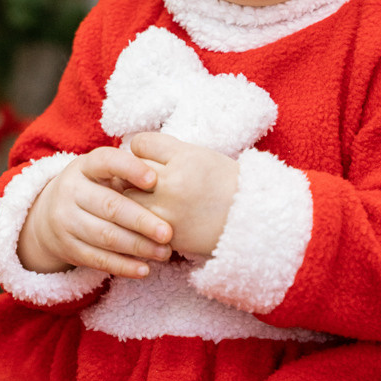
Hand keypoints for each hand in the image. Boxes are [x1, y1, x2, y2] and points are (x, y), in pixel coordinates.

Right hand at [17, 145, 173, 278]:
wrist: (49, 214)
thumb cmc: (94, 188)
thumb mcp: (103, 173)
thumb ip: (127, 174)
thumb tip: (164, 183)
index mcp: (85, 167)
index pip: (107, 161)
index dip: (130, 169)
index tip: (155, 180)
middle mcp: (71, 191)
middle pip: (110, 206)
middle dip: (142, 221)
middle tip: (168, 232)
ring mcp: (66, 221)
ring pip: (105, 236)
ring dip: (138, 247)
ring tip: (164, 252)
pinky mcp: (67, 248)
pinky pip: (97, 260)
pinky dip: (123, 266)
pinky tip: (144, 269)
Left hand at [124, 132, 238, 258]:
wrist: (252, 222)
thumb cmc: (228, 185)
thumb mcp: (203, 157)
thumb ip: (170, 153)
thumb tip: (136, 152)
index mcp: (185, 156)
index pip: (141, 144)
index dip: (143, 150)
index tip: (149, 157)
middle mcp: (173, 182)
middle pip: (130, 171)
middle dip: (134, 175)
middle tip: (144, 181)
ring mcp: (168, 211)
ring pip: (128, 199)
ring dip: (134, 199)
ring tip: (148, 200)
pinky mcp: (167, 236)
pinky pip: (139, 225)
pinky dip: (142, 222)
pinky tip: (154, 220)